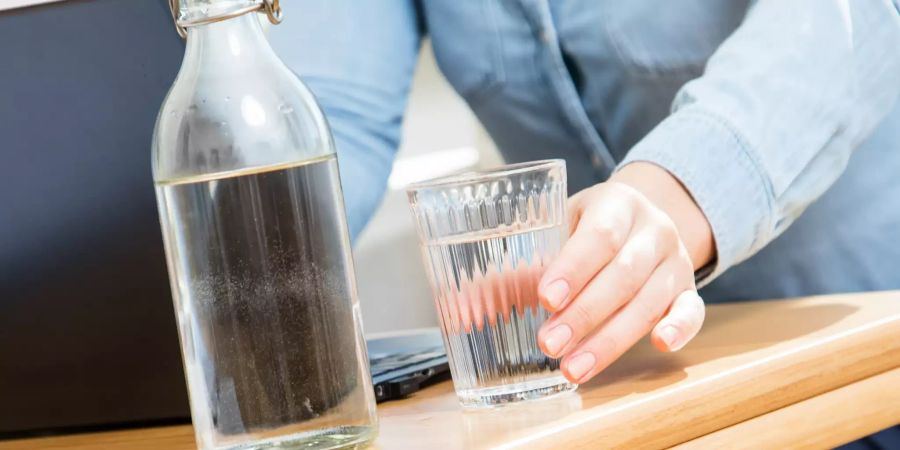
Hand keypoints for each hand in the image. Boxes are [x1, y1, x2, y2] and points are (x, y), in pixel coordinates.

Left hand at [537, 162, 713, 383]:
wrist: (640, 220)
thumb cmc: (586, 228)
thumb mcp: (559, 225)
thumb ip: (526, 258)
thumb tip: (475, 302)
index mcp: (617, 203)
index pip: (599, 235)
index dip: (573, 268)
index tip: (545, 298)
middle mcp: (654, 229)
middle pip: (623, 274)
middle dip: (584, 314)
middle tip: (549, 344)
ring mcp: (676, 260)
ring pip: (649, 301)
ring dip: (611, 339)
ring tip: (574, 367)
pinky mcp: (689, 289)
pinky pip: (692, 311)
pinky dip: (680, 328)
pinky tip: (659, 346)